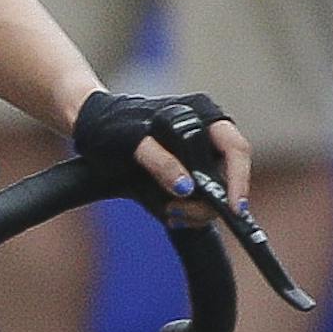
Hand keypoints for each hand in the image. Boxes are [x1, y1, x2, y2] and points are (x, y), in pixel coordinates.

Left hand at [71, 90, 252, 226]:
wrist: (92, 129)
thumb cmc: (111, 126)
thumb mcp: (130, 142)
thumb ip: (159, 162)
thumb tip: (186, 188)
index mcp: (203, 116)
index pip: (236, 149)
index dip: (240, 180)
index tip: (234, 209)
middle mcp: (207, 136)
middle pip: (228, 177)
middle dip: (209, 203)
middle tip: (179, 215)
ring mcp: (198, 156)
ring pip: (213, 193)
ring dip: (193, 210)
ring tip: (169, 214)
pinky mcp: (186, 173)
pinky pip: (196, 199)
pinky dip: (184, 210)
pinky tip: (167, 213)